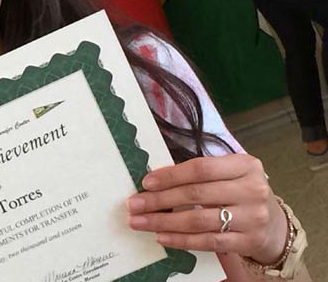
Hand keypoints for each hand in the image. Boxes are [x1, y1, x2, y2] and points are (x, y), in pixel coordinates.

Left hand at [127, 155, 287, 263]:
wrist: (274, 225)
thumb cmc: (240, 192)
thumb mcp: (228, 174)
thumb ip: (199, 174)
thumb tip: (154, 180)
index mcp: (244, 165)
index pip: (200, 168)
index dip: (171, 175)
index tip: (146, 182)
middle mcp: (252, 189)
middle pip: (196, 194)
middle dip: (159, 200)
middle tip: (134, 204)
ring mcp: (252, 217)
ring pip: (198, 220)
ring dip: (164, 222)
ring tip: (141, 222)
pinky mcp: (248, 241)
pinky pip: (207, 242)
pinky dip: (181, 240)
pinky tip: (161, 237)